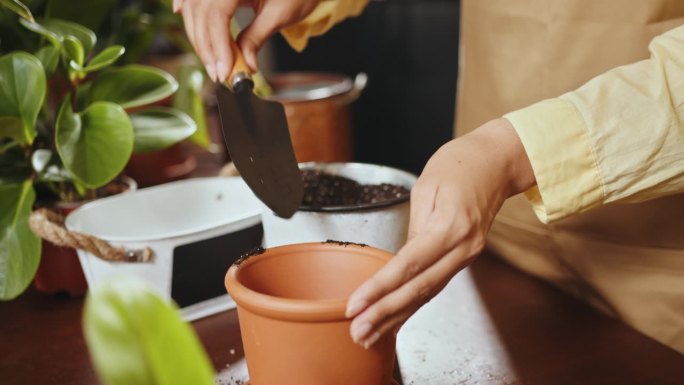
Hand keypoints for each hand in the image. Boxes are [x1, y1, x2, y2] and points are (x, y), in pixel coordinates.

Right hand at [173, 0, 319, 81]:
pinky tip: (181, 13)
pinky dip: (188, 6)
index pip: (217, 14)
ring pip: (193, 6)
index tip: (223, 70)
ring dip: (198, 34)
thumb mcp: (279, 15)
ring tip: (211, 61)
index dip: (217, 45)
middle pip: (200, 11)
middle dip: (206, 46)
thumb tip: (245, 65)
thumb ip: (257, 38)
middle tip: (217, 73)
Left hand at [345, 118, 535, 347]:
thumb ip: (414, 228)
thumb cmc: (460, 164)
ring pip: (428, 294)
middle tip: (358, 332)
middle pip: (419, 288)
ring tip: (369, 335)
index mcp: (451, 225)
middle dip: (385, 313)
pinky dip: (413, 306)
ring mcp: (467, 255)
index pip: (408, 265)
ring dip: (397, 317)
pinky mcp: (465, 257)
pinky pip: (435, 286)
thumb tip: (398, 263)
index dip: (380, 288)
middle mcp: (463, 247)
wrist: (498, 162)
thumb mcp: (427, 187)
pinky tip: (395, 320)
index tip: (356, 305)